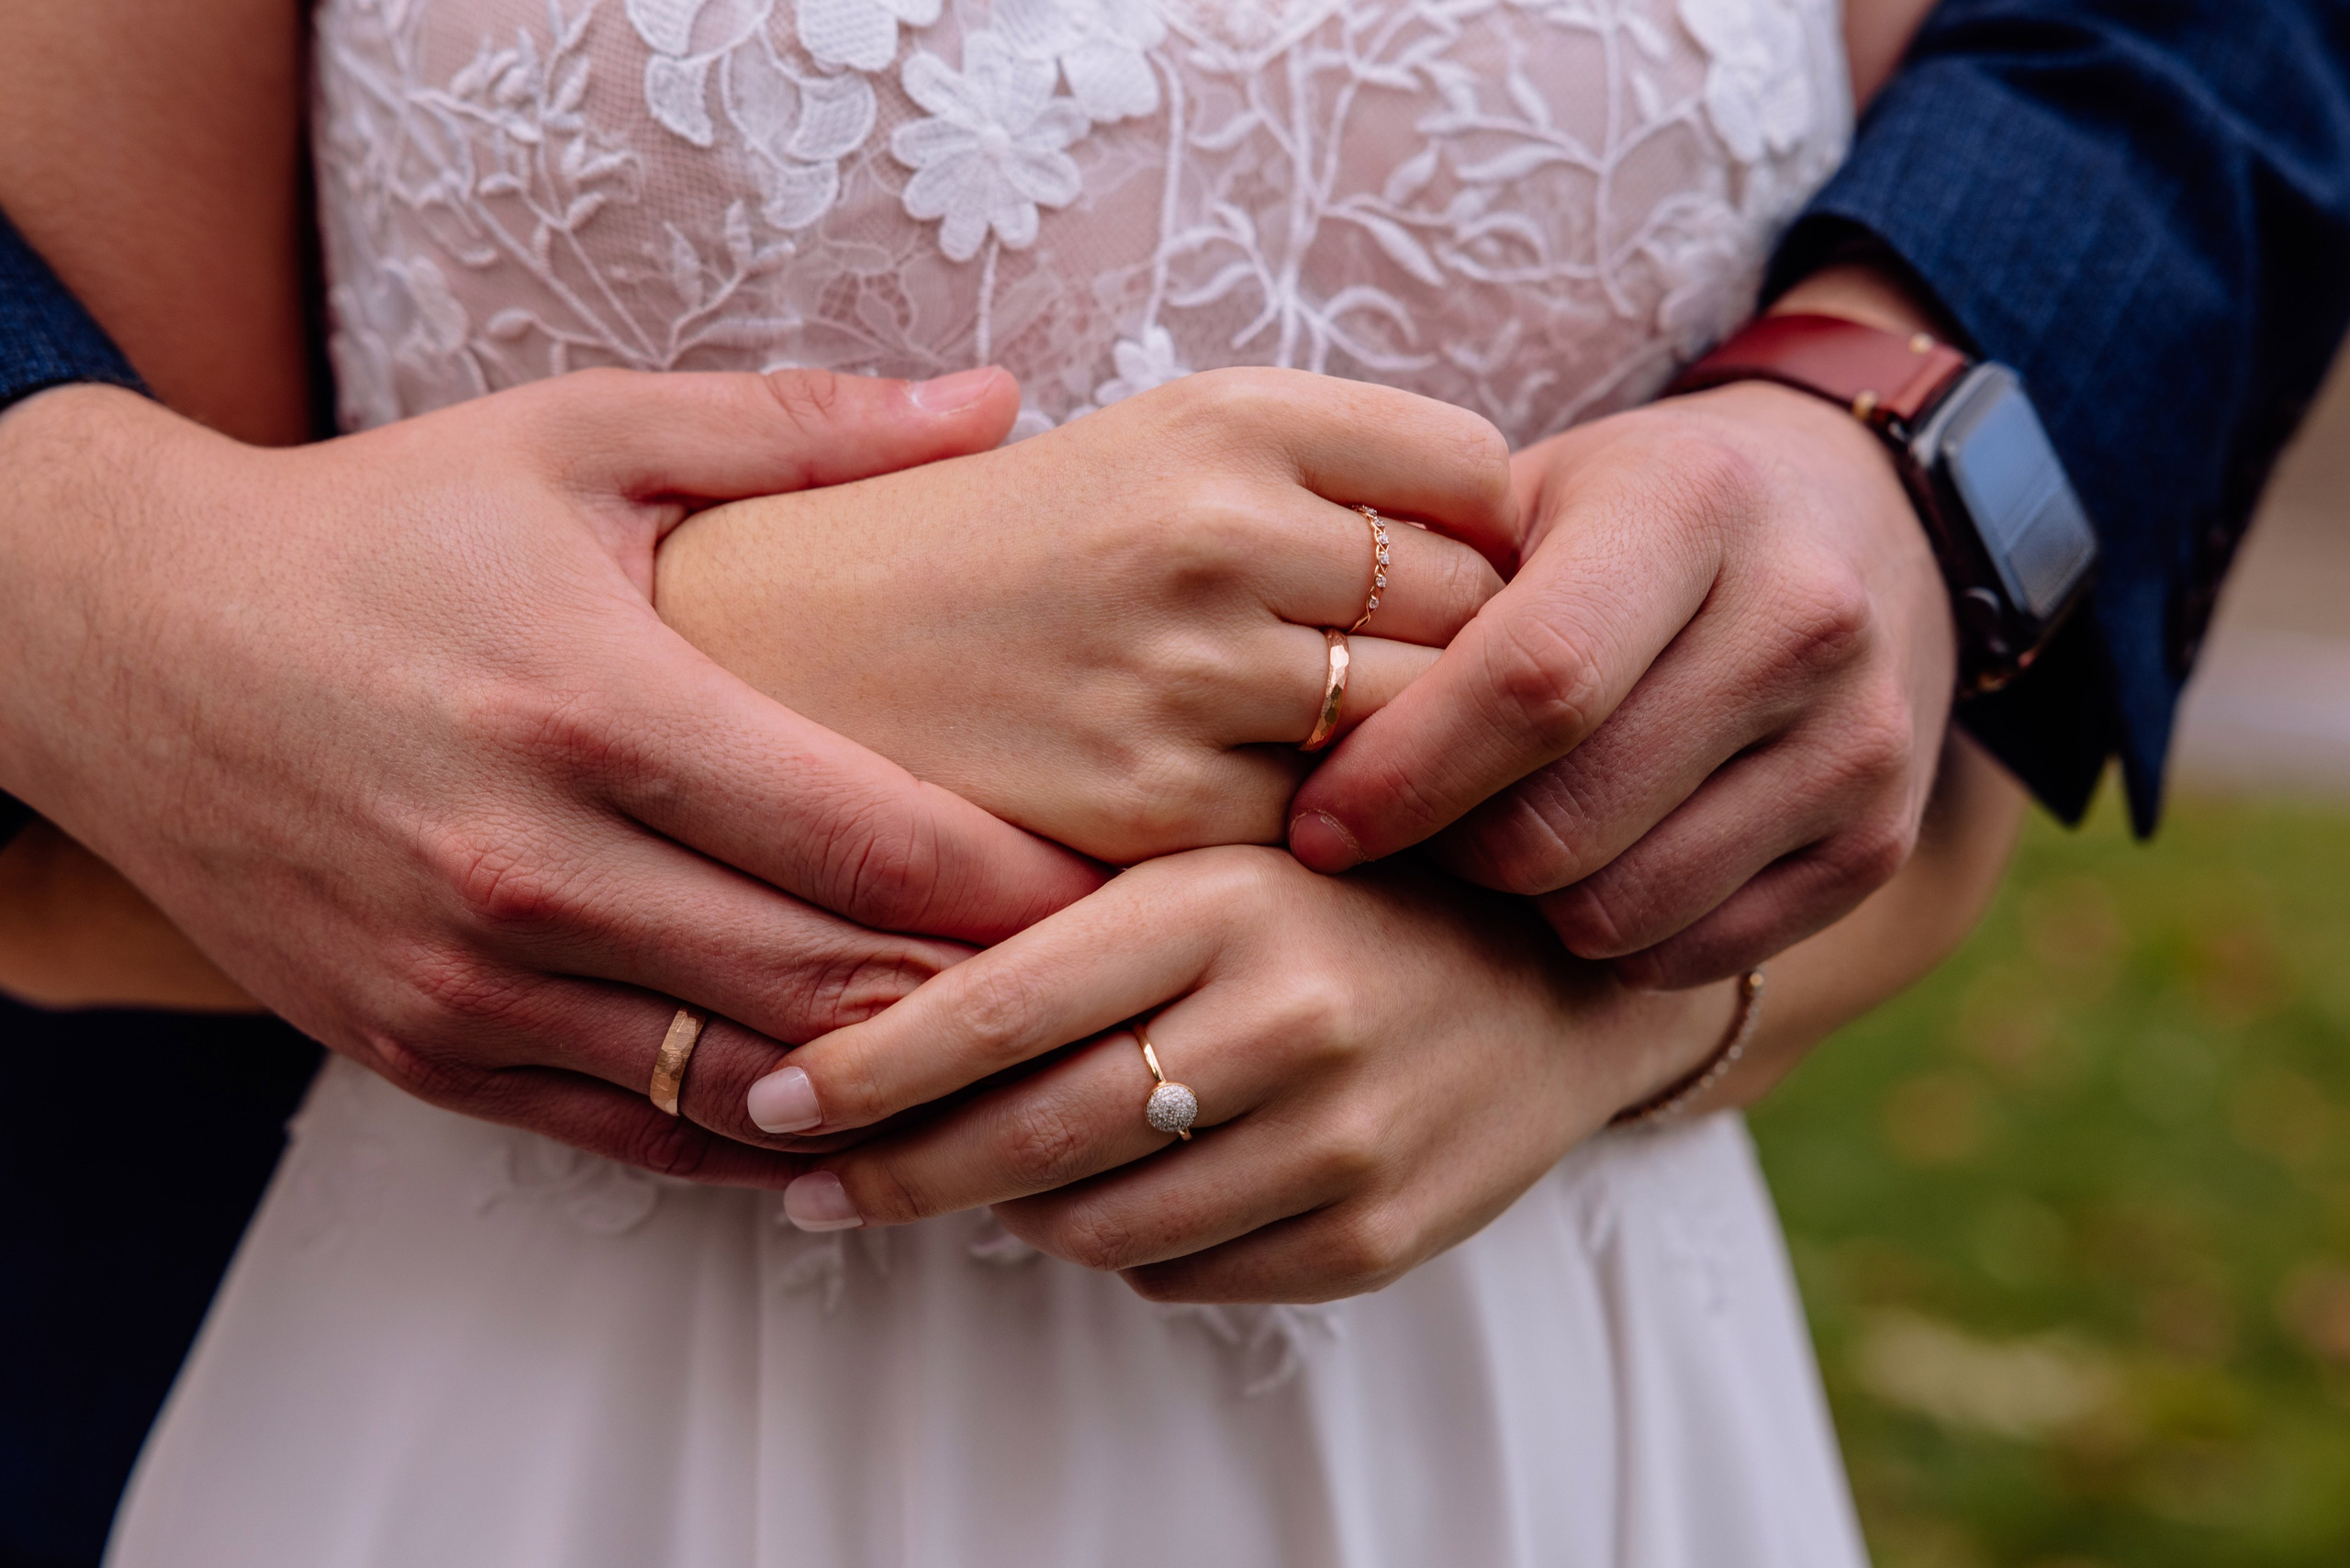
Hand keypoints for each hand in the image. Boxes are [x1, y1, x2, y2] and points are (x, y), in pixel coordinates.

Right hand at [0, 368, 1098, 1181]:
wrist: (122, 642)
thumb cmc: (377, 529)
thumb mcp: (579, 438)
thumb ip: (801, 433)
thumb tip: (996, 402)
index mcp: (595, 708)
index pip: (872, 844)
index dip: (1025, 885)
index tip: (1133, 881)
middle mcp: (533, 871)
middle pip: (833, 987)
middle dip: (994, 997)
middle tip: (1111, 983)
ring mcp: (473, 985)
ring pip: (749, 1088)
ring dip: (895, 1088)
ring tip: (1013, 1062)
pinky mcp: (426, 1055)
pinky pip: (641, 1139)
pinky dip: (764, 1137)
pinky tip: (855, 1109)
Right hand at [654, 368, 1514, 863]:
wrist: (757, 655)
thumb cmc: (938, 554)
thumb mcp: (1102, 443)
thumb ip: (1289, 463)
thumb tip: (1455, 513)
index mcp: (1217, 411)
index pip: (1474, 472)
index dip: (1481, 543)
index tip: (1435, 593)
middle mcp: (1214, 528)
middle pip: (1473, 614)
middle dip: (1461, 672)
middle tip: (1409, 706)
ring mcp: (1182, 675)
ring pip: (1416, 741)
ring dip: (1401, 773)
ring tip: (1346, 781)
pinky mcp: (1142, 815)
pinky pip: (1316, 839)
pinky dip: (1311, 851)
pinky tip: (1254, 840)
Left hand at [737, 848, 1730, 1301]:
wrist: (1566, 969)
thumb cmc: (1357, 892)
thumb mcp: (1227, 851)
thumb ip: (1080, 914)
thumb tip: (880, 1007)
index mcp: (1224, 901)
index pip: (997, 1011)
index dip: (861, 1069)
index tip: (768, 1096)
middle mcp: (1287, 1021)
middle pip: (1027, 1138)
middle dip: (893, 1172)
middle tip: (807, 1183)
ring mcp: (1340, 1142)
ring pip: (1093, 1228)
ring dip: (1008, 1213)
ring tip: (973, 1177)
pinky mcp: (1377, 1237)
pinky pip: (1185, 1278)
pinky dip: (1122, 1250)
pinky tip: (1113, 1198)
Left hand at [1289, 315, 1955, 988]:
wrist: (1849, 518)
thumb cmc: (1625, 513)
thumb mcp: (1525, 494)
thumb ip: (1422, 590)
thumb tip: (1284, 725)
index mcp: (1692, 504)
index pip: (1531, 682)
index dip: (1405, 775)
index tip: (1317, 826)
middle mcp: (1804, 617)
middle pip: (1568, 820)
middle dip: (1450, 852)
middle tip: (1399, 835)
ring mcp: (1859, 739)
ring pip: (1623, 907)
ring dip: (1523, 904)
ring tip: (1489, 842)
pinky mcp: (1880, 839)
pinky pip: (1693, 954)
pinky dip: (1609, 938)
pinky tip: (1582, 869)